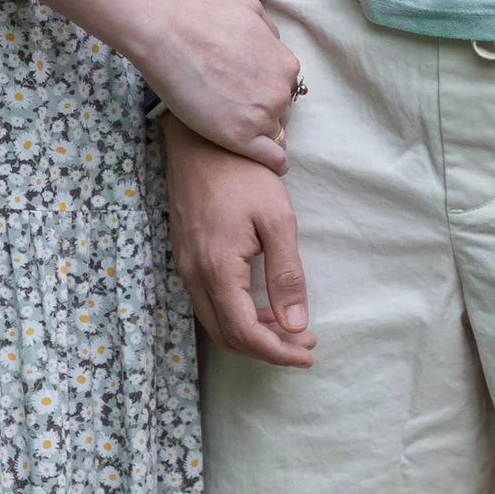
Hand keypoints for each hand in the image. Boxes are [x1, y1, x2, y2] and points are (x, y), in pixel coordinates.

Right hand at [141, 0, 300, 165]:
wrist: (169, 36)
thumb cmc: (203, 17)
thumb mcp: (249, 7)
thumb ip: (269, 29)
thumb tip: (274, 44)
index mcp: (286, 65)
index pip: (283, 86)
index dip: (263, 87)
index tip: (244, 88)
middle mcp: (281, 92)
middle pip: (279, 110)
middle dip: (261, 108)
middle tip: (231, 103)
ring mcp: (262, 117)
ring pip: (272, 132)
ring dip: (258, 131)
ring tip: (232, 125)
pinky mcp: (240, 138)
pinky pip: (273, 159)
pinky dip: (274, 162)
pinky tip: (270, 165)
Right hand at [166, 125, 314, 363]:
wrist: (201, 140)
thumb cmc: (243, 173)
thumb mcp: (277, 220)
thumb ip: (286, 275)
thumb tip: (295, 323)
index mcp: (218, 270)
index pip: (245, 333)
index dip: (278, 352)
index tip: (309, 352)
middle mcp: (195, 276)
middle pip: (227, 336)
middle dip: (268, 349)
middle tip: (304, 341)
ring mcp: (186, 268)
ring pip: (216, 323)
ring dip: (253, 335)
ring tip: (290, 328)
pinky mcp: (185, 258)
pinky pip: (209, 304)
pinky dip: (237, 317)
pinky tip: (262, 307)